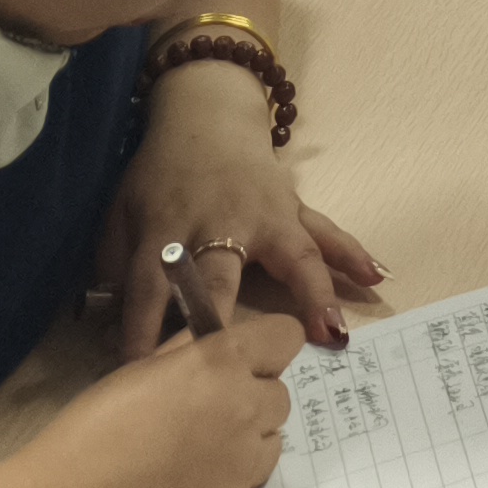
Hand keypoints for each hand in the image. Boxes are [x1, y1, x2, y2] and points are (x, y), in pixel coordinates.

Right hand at [0, 313, 305, 487]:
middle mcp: (245, 401)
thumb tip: (213, 339)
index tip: (241, 358)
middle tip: (209, 405)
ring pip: (273, 432)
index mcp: (221, 359)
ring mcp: (244, 452)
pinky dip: (239, 467)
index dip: (267, 345)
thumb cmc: (96, 425)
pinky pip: (257, 469)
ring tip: (203, 441)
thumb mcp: (144, 369)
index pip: (287, 335)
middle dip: (252, 393)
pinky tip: (200, 469)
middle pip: (279, 390)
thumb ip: (190, 351)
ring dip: (250, 432)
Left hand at [101, 60, 371, 360]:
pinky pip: (325, 233)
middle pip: (219, 274)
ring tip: (332, 331)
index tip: (140, 370)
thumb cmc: (160, 175)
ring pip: (291, 255)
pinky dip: (352, 254)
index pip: (148, 287)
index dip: (141, 329)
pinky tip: (377, 277)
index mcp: (166, 226)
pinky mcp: (293, 209)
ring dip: (313, 293)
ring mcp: (265, 214)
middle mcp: (218, 222)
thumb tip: (110, 321)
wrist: (206, 116)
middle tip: (231, 360)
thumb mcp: (122, 213)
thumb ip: (116, 265)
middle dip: (222, 317)